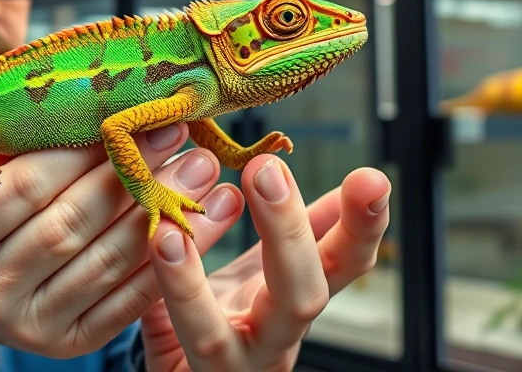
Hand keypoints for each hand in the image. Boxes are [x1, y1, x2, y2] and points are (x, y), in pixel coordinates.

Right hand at [0, 123, 245, 371]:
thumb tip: (63, 96)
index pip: (26, 186)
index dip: (82, 149)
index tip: (131, 113)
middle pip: (71, 225)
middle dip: (131, 175)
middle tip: (179, 133)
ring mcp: (26, 324)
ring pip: (105, 264)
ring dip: (159, 215)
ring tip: (201, 172)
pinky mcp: (63, 343)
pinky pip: (123, 304)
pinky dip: (164, 263)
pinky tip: (195, 227)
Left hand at [141, 154, 390, 371]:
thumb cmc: (233, 318)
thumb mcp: (270, 272)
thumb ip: (302, 233)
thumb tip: (350, 183)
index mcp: (298, 301)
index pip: (344, 265)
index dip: (361, 227)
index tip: (372, 179)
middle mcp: (273, 340)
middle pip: (299, 298)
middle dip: (288, 232)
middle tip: (267, 169)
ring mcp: (228, 365)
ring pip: (212, 337)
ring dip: (188, 284)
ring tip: (168, 234)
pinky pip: (162, 341)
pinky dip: (154, 297)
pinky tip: (149, 250)